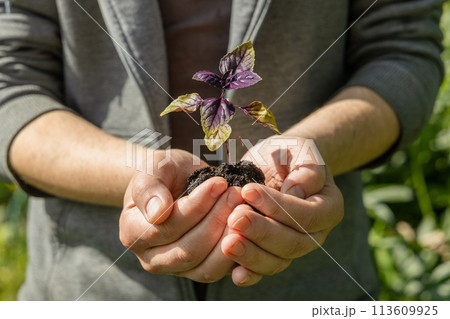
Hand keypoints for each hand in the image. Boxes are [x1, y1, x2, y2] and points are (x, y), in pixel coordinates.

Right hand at [119, 149, 243, 281]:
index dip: (196, 206)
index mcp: (132, 232)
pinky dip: (236, 252)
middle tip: (236, 194)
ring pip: (205, 266)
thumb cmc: (163, 172)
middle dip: (216, 220)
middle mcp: (150, 257)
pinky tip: (247, 228)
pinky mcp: (198, 271)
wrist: (176, 180)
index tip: (218, 183)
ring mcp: (175, 268)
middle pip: (187, 250)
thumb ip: (150, 187)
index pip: (166, 227)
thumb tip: (157, 212)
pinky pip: (218, 270)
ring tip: (243, 208)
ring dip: (228, 237)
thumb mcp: (154, 167)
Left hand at [221, 136, 343, 285]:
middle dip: (262, 232)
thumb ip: (305, 169)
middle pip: (293, 243)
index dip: (278, 206)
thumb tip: (296, 193)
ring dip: (252, 255)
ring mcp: (293, 247)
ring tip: (228, 242)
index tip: (248, 190)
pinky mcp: (271, 254)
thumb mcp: (300, 149)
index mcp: (328, 206)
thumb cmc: (288, 154)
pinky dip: (250, 274)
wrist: (274, 166)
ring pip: (278, 261)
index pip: (307, 214)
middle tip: (235, 217)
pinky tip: (235, 273)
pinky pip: (264, 270)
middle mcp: (315, 233)